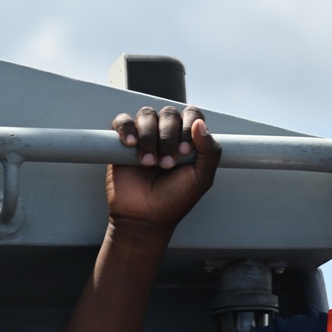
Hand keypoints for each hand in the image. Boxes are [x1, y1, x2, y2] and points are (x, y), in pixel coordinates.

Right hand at [107, 104, 220, 232]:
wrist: (144, 217)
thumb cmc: (174, 199)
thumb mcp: (201, 179)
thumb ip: (209, 152)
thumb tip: (201, 123)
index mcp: (189, 139)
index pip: (193, 114)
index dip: (189, 127)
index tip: (185, 152)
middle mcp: (167, 133)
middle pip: (169, 114)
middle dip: (168, 137)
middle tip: (167, 164)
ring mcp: (145, 135)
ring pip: (146, 115)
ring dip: (149, 137)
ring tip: (148, 163)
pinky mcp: (122, 141)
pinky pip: (122, 120)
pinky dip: (127, 129)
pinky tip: (131, 145)